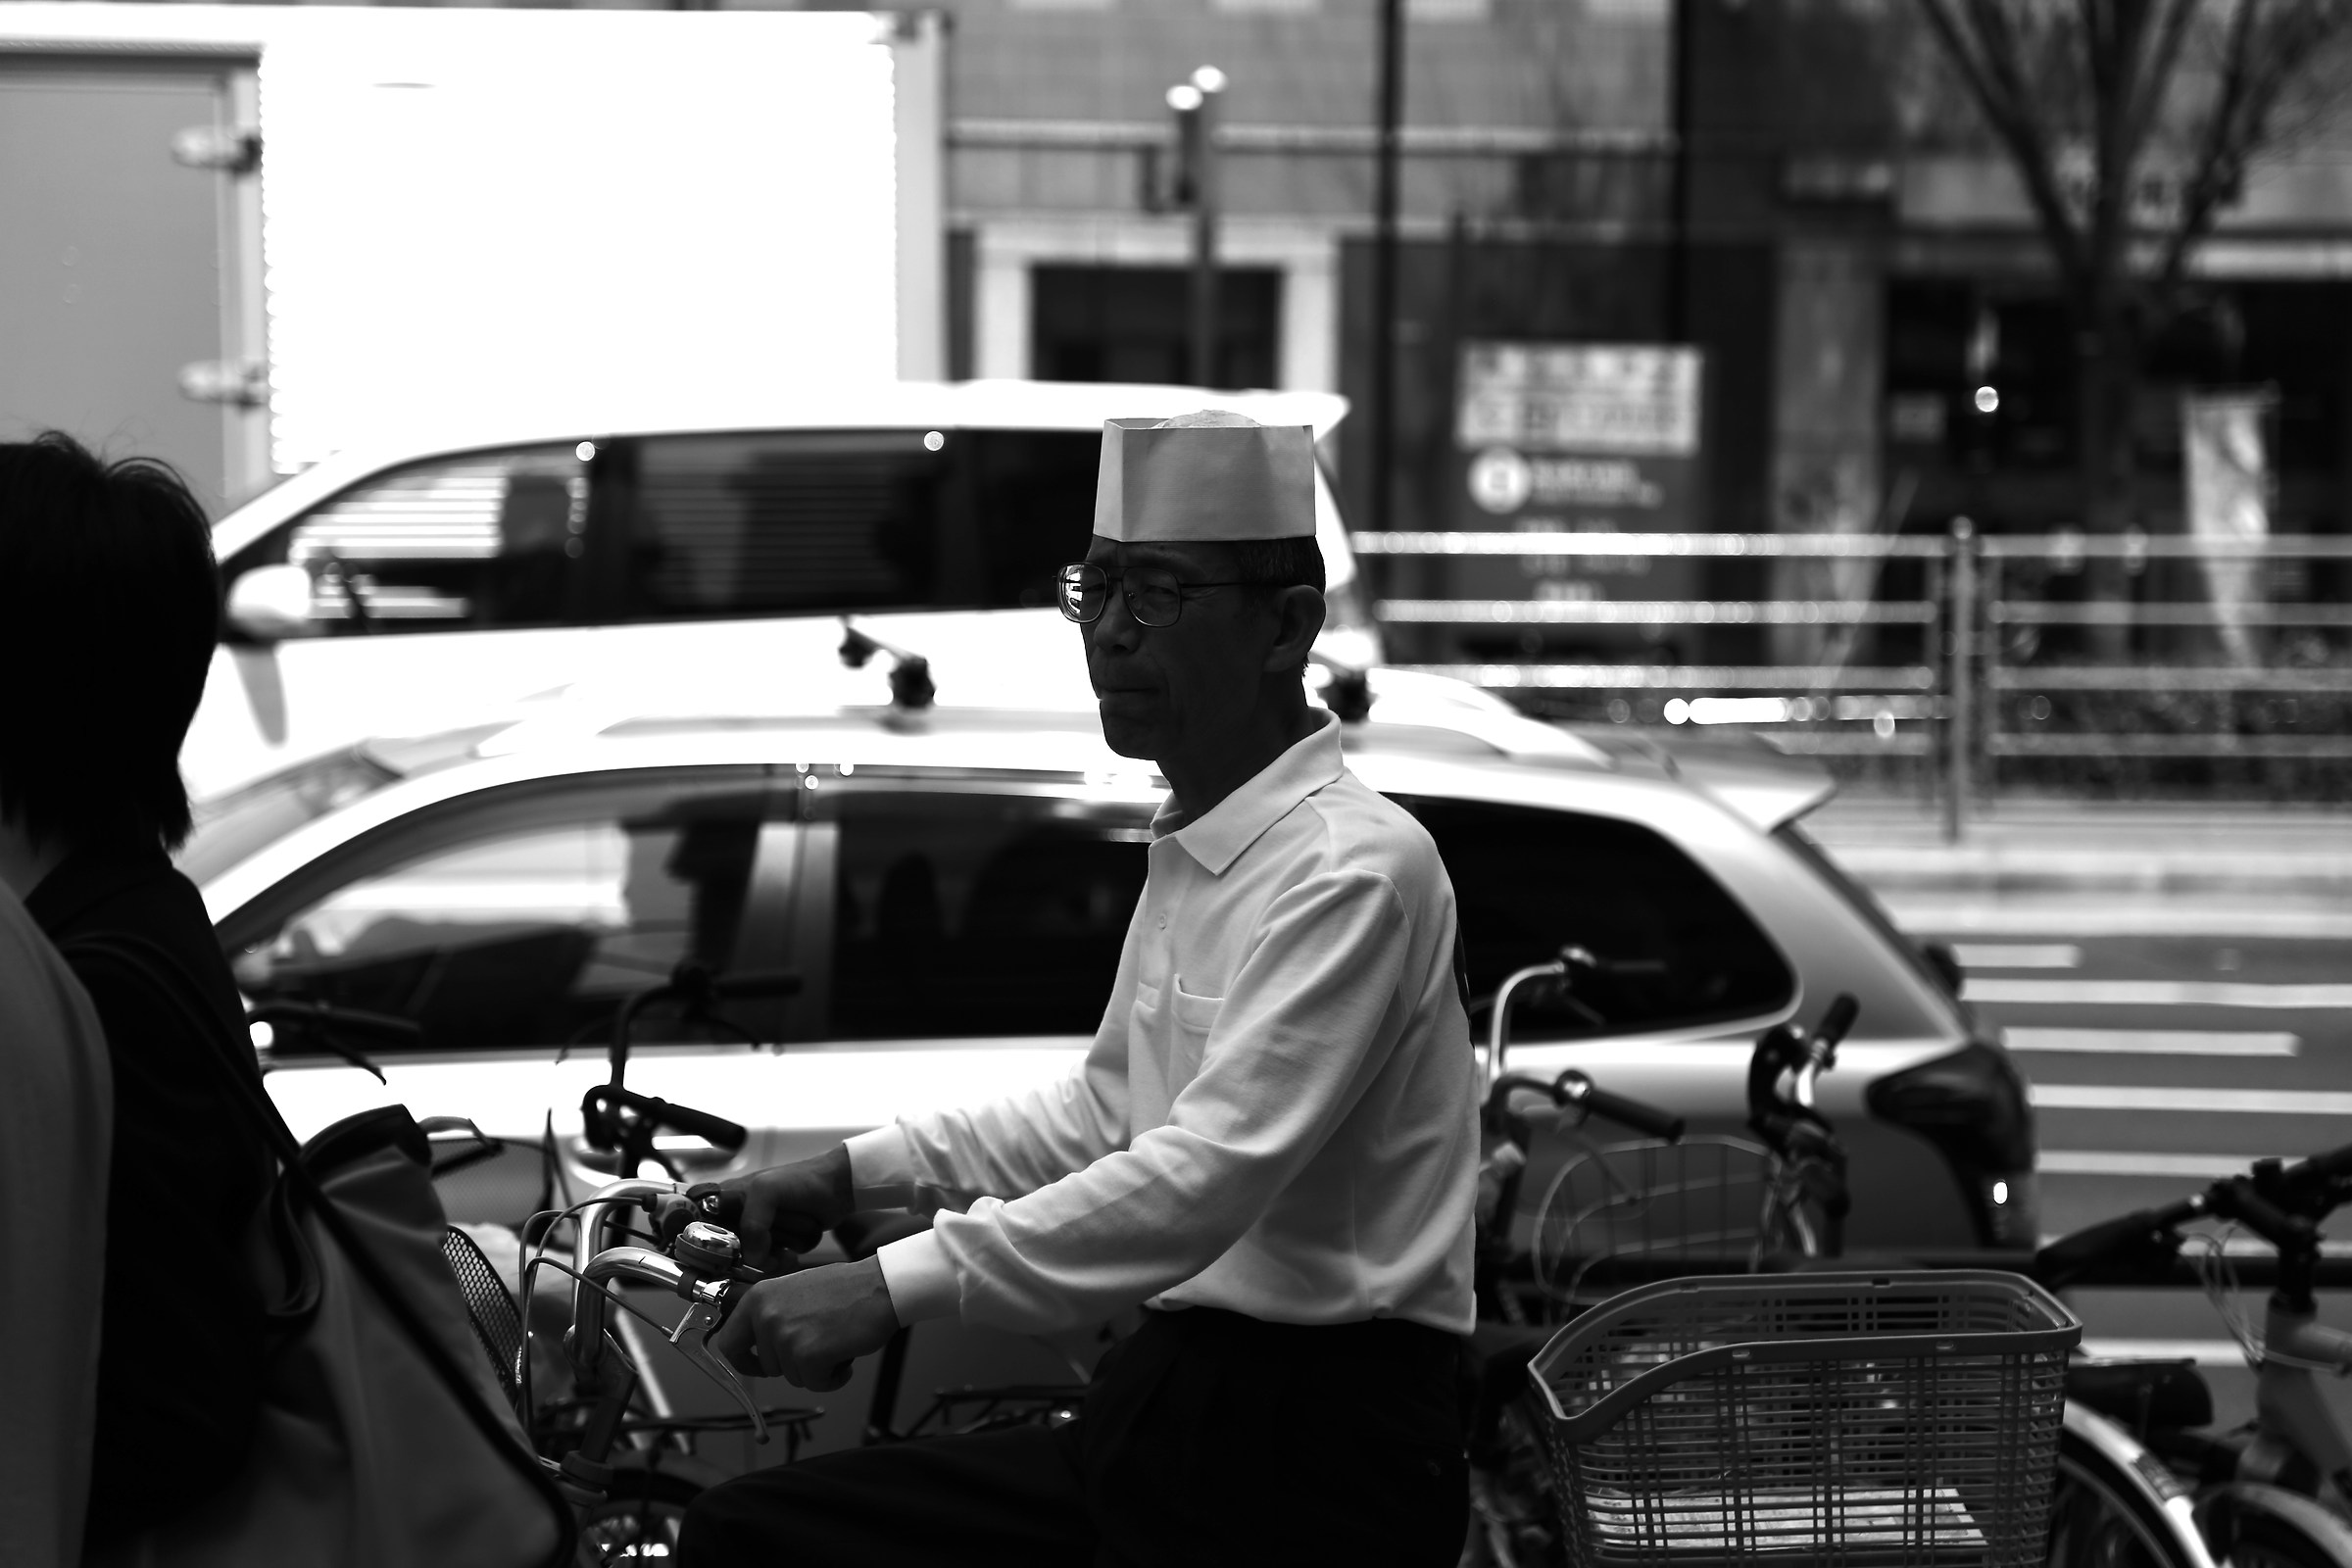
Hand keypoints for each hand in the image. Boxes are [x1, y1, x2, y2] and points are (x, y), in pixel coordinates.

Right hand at [657, 1146, 853, 1270]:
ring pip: (750, 1263)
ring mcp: (756, 1234)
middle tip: (767, 1248)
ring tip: (787, 1239)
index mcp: (724, 1199)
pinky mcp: (774, 1246)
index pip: (693, 1227)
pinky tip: (794, 1248)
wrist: (838, 1188)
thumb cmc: (802, 1180)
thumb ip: (752, 1224)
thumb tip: (750, 1258)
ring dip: (773, 1255)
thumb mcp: (767, 1192)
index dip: (692, 1246)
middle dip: (746, 1257)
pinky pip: (771, 1266)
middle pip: (722, 1255)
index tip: (698, 1258)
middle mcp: (736, 1218)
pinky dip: (785, 1258)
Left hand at [711, 1256, 898, 1391]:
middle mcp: (766, 1317)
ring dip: (817, 1368)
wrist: (880, 1286)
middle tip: (819, 1341)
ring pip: (794, 1376)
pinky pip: (816, 1384)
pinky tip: (845, 1355)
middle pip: (768, 1367)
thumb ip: (772, 1315)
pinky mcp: (808, 1355)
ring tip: (835, 1340)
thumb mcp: (794, 1291)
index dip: (744, 1361)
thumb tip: (760, 1345)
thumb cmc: (846, 1289)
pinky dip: (833, 1377)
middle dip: (794, 1363)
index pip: (729, 1342)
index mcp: (758, 1298)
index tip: (758, 1366)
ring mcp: (786, 1337)